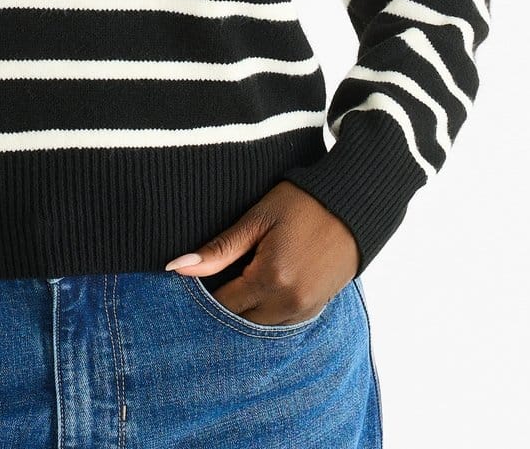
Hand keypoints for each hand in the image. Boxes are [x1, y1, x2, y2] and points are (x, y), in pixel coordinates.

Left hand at [164, 180, 359, 324]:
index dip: (206, 292)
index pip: (223, 304)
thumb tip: (177, 269)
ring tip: (242, 275)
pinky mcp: (317, 308)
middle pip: (241, 320)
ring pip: (261, 325)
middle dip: (227, 301)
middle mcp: (289, 303)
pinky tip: (262, 284)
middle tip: (220, 273)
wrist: (352, 206)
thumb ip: (218, 250)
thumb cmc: (300, 203)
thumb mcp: (256, 220)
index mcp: (270, 279)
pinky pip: (282, 322)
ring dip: (248, 308)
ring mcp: (306, 309)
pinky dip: (267, 309)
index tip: (199, 275)